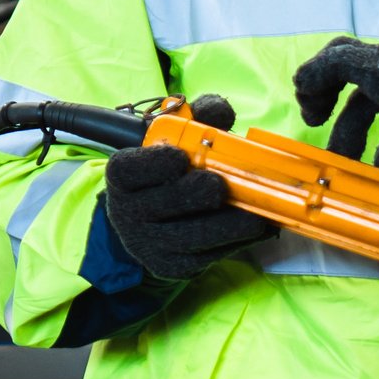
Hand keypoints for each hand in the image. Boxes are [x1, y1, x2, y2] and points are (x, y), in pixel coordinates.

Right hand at [102, 95, 276, 281]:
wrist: (151, 217)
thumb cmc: (169, 168)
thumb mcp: (178, 135)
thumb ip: (200, 115)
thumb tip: (221, 112)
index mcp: (123, 175)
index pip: (128, 170)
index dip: (154, 164)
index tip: (181, 157)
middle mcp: (128, 212)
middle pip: (164, 204)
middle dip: (196, 194)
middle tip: (221, 186)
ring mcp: (149, 243)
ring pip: (191, 237)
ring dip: (228, 225)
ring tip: (256, 213)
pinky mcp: (172, 266)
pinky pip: (206, 256)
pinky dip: (236, 243)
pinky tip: (256, 228)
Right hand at [291, 37, 378, 176]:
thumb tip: (374, 170)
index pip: (334, 61)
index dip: (312, 81)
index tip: (309, 111)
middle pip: (340, 58)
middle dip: (322, 87)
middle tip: (317, 118)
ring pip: (359, 70)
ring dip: (346, 101)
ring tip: (345, 140)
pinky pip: (378, 75)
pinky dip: (365, 98)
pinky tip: (371, 124)